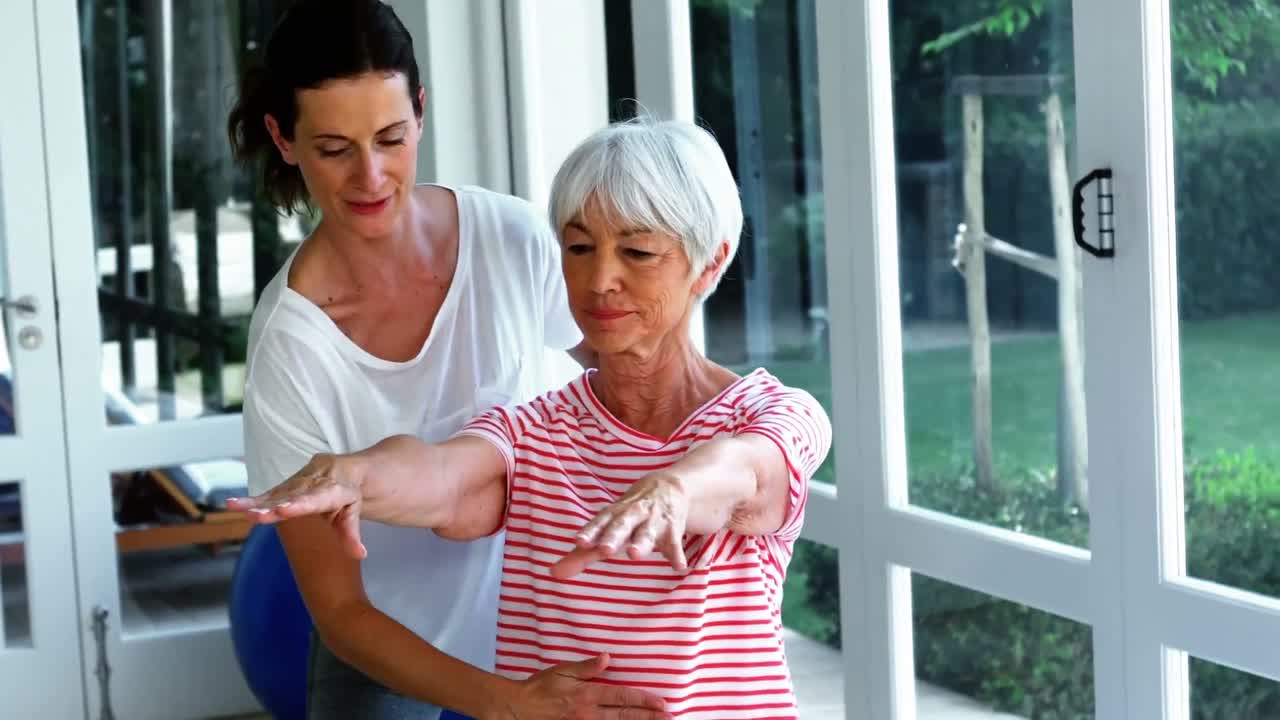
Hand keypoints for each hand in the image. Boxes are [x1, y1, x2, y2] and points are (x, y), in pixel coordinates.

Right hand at [226, 453, 368, 558]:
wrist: (344, 469)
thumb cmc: (349, 494)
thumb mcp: (353, 511)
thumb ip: (352, 533)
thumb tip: (361, 554)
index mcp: (332, 489)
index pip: (315, 499)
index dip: (299, 505)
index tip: (283, 510)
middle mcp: (312, 482)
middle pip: (290, 496)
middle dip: (272, 506)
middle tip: (257, 516)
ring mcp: (298, 481)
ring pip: (276, 493)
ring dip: (256, 503)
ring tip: (234, 508)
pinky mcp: (286, 483)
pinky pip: (269, 492)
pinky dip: (253, 500)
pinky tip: (233, 504)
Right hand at [488, 654, 669, 719]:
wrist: (519, 709)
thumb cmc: (540, 687)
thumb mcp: (562, 670)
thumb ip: (586, 666)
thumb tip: (607, 657)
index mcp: (588, 695)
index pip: (622, 698)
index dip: (643, 700)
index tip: (661, 703)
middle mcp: (590, 713)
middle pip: (625, 716)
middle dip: (648, 717)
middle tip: (668, 718)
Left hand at [551, 473, 689, 578]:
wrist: (668, 487)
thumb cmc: (629, 514)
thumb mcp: (606, 529)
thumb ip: (582, 555)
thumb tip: (554, 574)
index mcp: (614, 515)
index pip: (599, 522)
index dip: (590, 532)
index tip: (579, 542)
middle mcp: (633, 515)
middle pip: (621, 525)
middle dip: (613, 537)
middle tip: (605, 550)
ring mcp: (654, 522)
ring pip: (647, 532)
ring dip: (642, 542)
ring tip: (635, 554)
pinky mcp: (672, 531)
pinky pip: (674, 545)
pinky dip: (676, 555)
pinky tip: (678, 567)